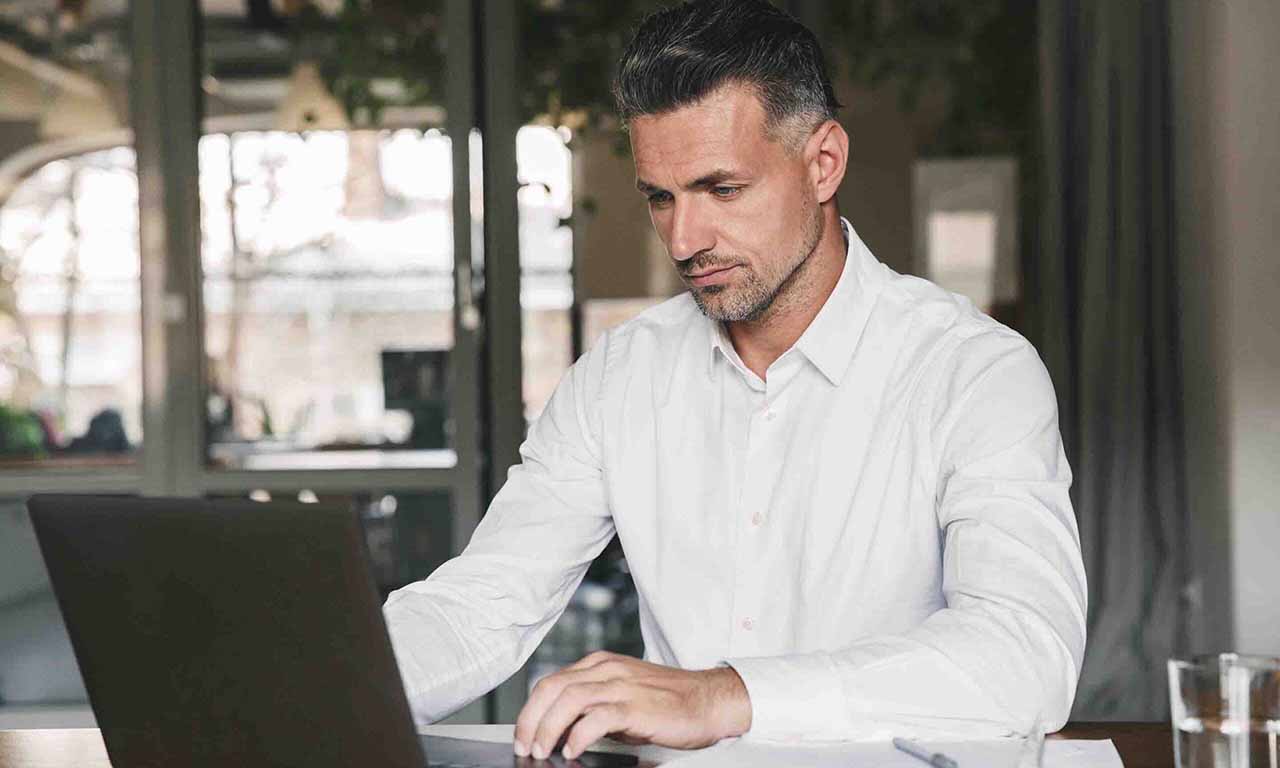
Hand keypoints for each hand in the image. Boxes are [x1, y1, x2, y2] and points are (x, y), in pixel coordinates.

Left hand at [512, 651, 751, 760]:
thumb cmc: (669, 702)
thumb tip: (563, 731)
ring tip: (543, 750)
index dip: (531, 709)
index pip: (552, 681)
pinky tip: (572, 750)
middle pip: (552, 688)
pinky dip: (578, 734)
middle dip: (531, 720)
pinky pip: (597, 717)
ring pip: (568, 700)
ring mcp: (621, 685)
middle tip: (526, 746)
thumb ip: (594, 706)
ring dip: (548, 727)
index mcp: (601, 665)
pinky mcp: (636, 705)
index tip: (524, 734)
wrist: (709, 700)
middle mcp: (607, 669)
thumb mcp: (624, 697)